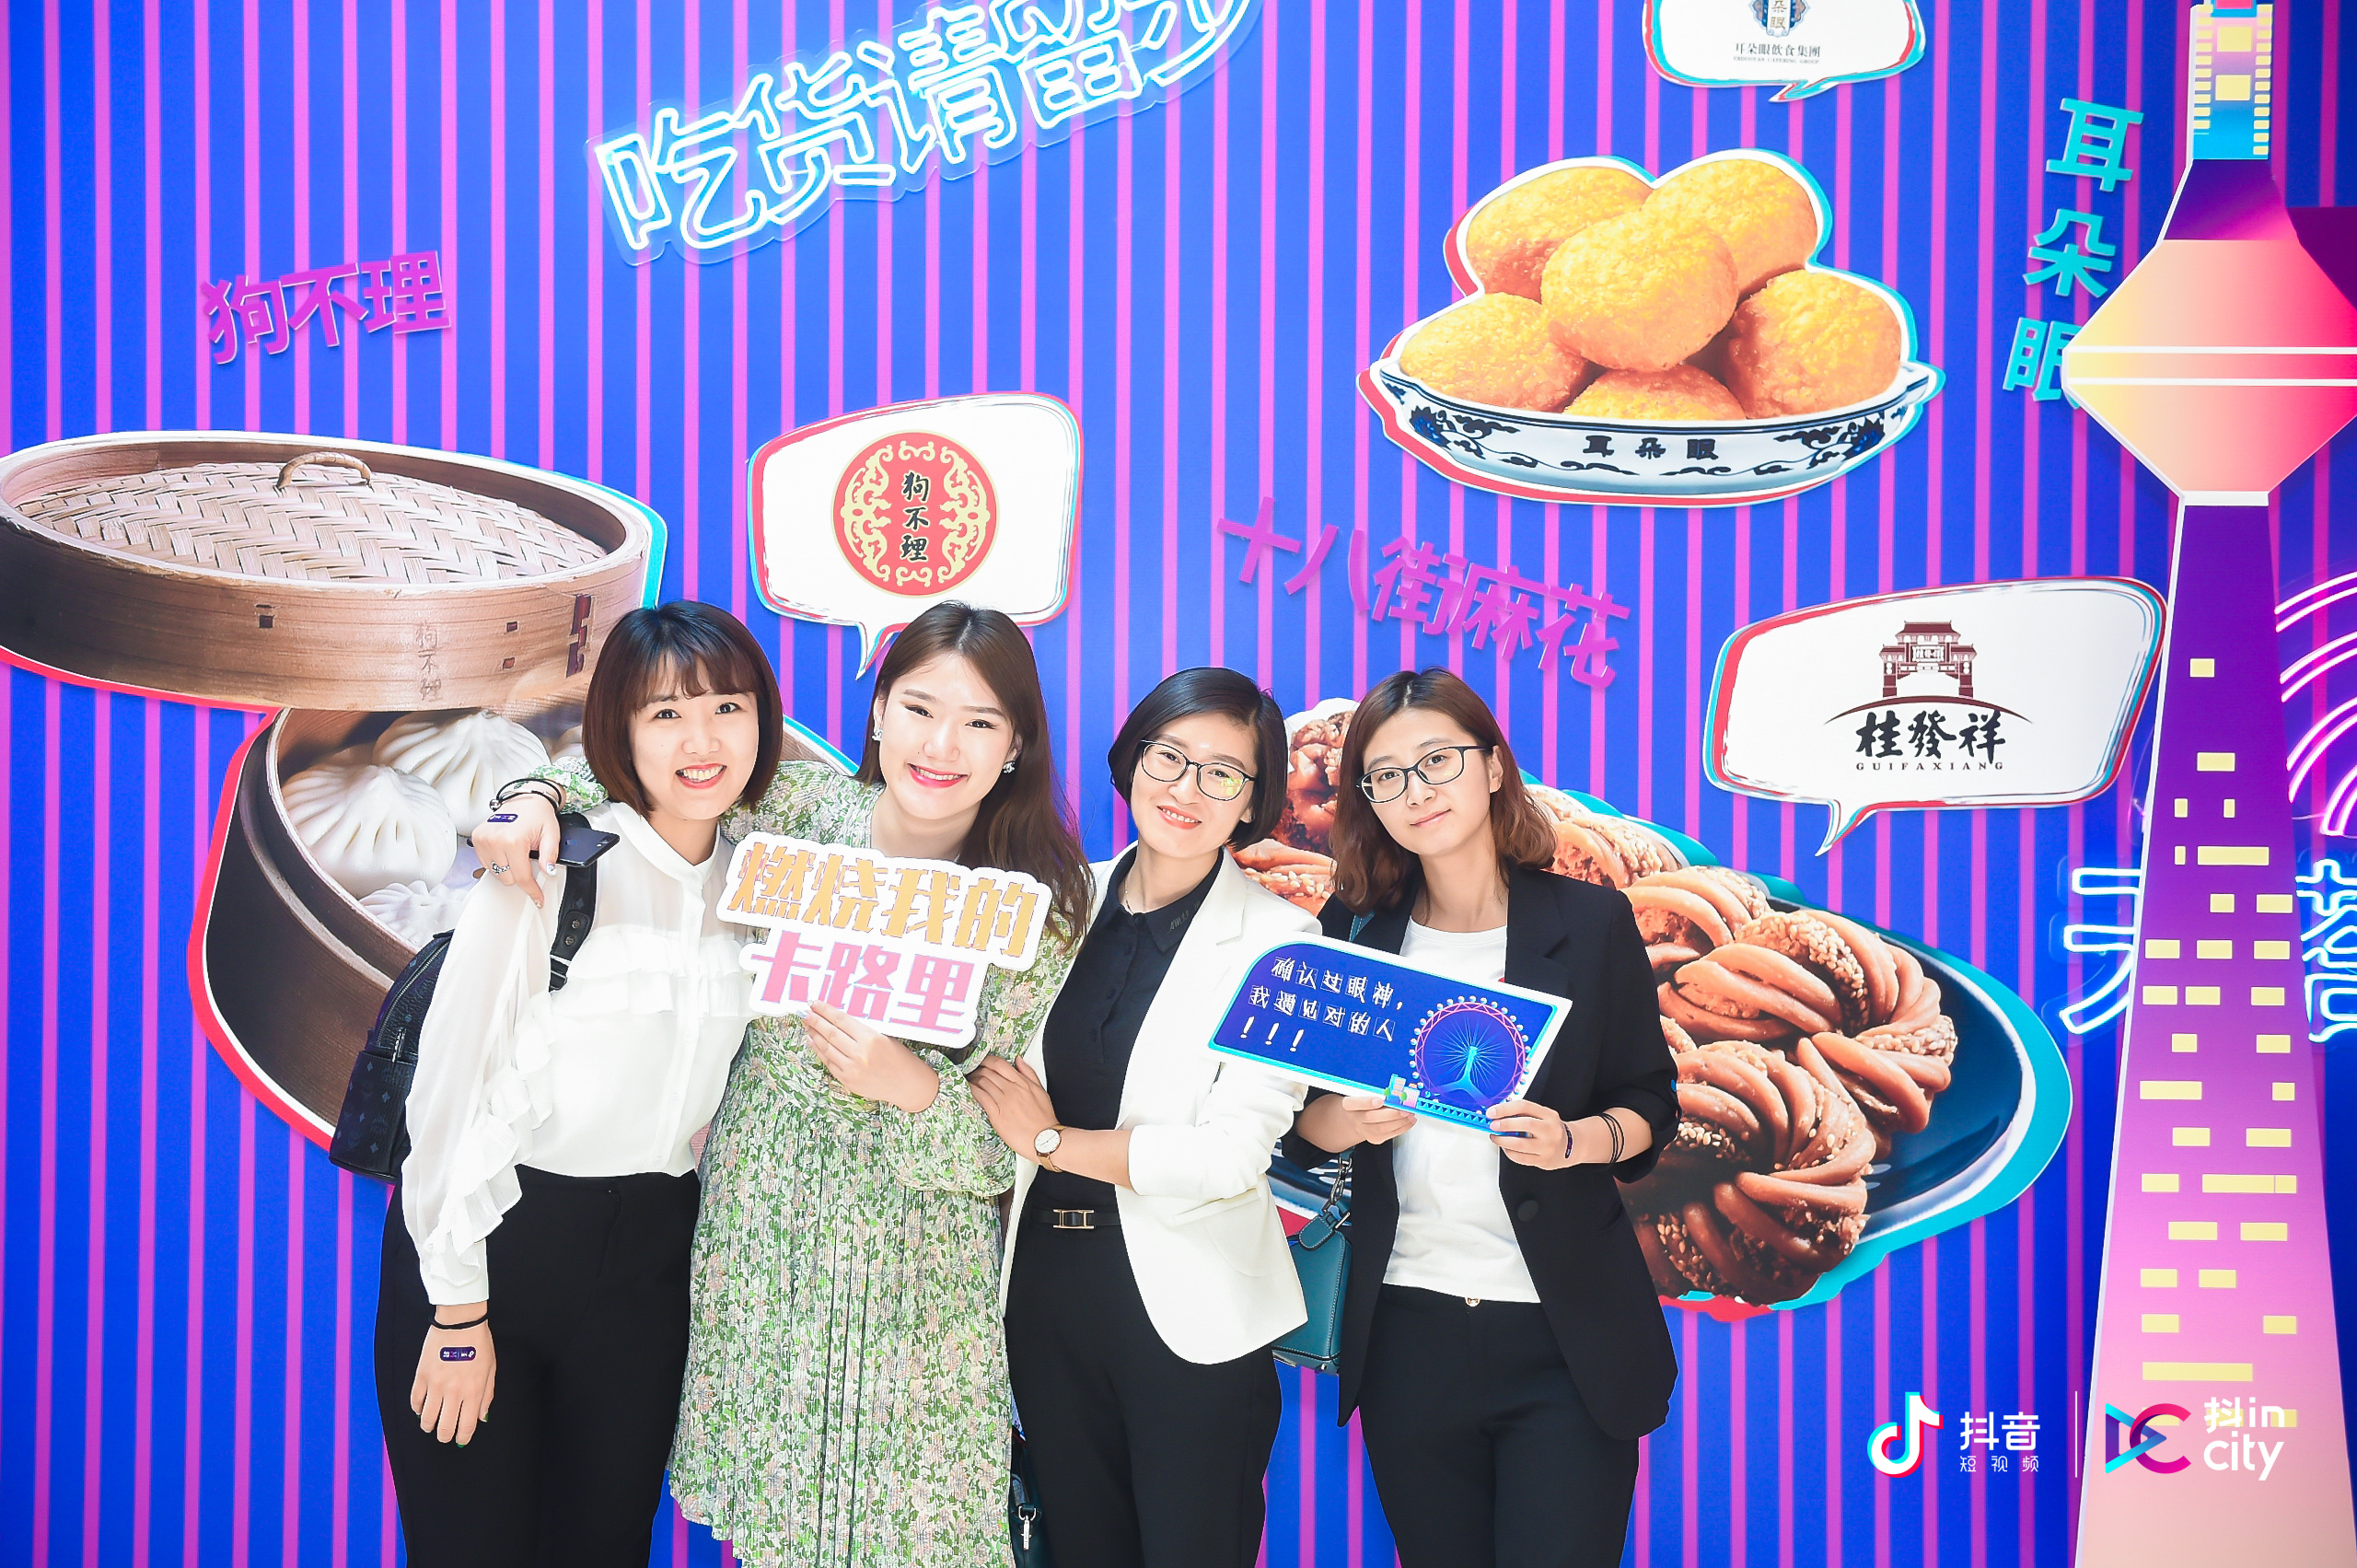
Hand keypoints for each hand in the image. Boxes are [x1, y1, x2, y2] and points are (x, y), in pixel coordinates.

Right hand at [411, 1306, 496, 1444]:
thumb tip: (482, 1417)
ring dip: (428, 1425)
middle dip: (444, 1436)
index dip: (463, 1437)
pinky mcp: (421, 1376)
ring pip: (427, 1418)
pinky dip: (417, 1408)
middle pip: (444, 1427)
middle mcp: (454, 1391)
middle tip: (444, 1435)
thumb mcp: (491, 1369)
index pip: (466, 1425)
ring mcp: (436, 1384)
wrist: (460, 1322)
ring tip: (431, 1424)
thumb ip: (487, 1395)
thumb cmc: (479, 1343)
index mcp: (473, 1391)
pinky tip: (422, 1408)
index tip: (461, 1440)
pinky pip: (415, 1400)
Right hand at [472, 792, 560, 906]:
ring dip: (508, 868)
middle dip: (520, 874)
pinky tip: (506, 850)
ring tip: (516, 851)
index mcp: (513, 840)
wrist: (524, 799)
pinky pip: (486, 864)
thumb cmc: (537, 814)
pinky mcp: (477, 839)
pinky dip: (497, 862)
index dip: (532, 890)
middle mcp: (495, 840)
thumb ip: (550, 855)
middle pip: (508, 878)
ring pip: (496, 873)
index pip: (522, 876)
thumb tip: (549, 872)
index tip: (538, 899)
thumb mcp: (551, 834)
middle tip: (527, 858)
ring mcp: (483, 840)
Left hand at [802, 1002, 939, 1112]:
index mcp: (870, 1038)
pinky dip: (819, 1051)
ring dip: (814, 1035)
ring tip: (807, 1024)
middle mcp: (859, 1053)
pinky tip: (812, 1042)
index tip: (815, 1003)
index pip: (841, 1020)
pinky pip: (829, 1063)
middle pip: (830, 1033)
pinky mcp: (848, 1081)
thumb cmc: (899, 1057)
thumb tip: (837, 1019)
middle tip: (804, 1012)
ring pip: (826, 1048)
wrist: (907, 1085)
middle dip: (815, 1020)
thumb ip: (861, 1030)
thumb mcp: (884, 1037)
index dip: (826, 1010)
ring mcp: (852, 1069)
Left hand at [969, 1056, 1057, 1160]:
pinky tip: (969, 1089)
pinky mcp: (997, 1115)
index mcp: (1022, 1083)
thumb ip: (1029, 1073)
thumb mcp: (1041, 1090)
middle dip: (978, 1069)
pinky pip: (981, 1097)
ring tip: (970, 1080)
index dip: (987, 1060)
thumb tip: (1018, 1060)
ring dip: (973, 1079)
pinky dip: (973, 1090)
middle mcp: (1012, 1090)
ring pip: (983, 1083)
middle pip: (988, 1072)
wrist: (1044, 1138)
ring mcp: (1004, 1102)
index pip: (1000, 1064)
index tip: (982, 1061)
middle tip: (973, 1071)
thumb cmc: (1043, 1118)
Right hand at [1296, 1092, 1415, 1155]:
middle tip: (1404, 1109)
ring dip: (1399, 1122)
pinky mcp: (1374, 1138)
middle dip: (1391, 1114)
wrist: (1355, 1119)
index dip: (1367, 1102)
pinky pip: (1389, 1135)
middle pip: (1371, 1117)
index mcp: (1349, 1104)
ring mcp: (1364, 1130)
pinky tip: (1409, 1121)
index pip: (1355, 1103)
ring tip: (1410, 1114)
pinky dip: (1402, 1128)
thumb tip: (1394, 1089)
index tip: (1380, 1100)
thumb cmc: (1363, 1102)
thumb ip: (1374, 1091)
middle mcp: (1355, 1118)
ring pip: (1381, 1128)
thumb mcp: (1362, 1093)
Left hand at [1489, 1100, 1609, 1169]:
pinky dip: (1509, 1152)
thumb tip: (1499, 1114)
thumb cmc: (1552, 1129)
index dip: (1505, 1108)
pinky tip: (1506, 1148)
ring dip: (1503, 1140)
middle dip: (1504, 1124)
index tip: (1492, 1112)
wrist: (1571, 1146)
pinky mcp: (1543, 1161)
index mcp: (1549, 1115)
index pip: (1525, 1106)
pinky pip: (1521, 1158)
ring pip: (1520, 1144)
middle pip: (1524, 1124)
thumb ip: (1523, 1114)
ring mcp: (1547, 1147)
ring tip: (1496, 1137)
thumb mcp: (1543, 1116)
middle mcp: (1550, 1130)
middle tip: (1493, 1125)